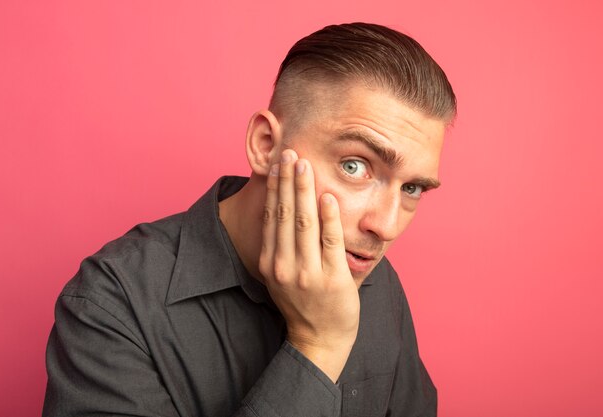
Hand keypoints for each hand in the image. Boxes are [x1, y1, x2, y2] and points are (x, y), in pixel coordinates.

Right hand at [259, 149, 359, 381]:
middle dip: (287, 180)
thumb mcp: (282, 275)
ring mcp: (308, 273)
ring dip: (304, 190)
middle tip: (290, 152)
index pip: (271, 217)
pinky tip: (327, 196)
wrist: (319, 339)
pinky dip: (328, 217)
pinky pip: (329, 241)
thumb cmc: (303, 303)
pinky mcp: (332, 279)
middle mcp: (284, 265)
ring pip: (305, 223)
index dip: (275, 188)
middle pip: (285, 214)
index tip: (277, 164)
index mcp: (270, 262)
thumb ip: (280, 246)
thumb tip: (281, 211)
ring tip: (304, 164)